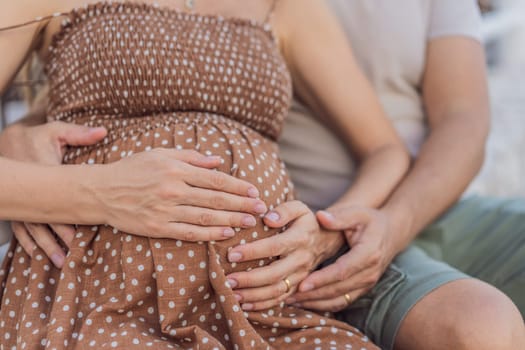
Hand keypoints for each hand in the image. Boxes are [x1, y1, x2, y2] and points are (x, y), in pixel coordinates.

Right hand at [0, 121, 107, 266]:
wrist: (7, 141)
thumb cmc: (36, 137)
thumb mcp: (55, 132)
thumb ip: (79, 134)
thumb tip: (103, 132)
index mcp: (44, 173)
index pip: (59, 200)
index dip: (70, 218)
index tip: (82, 234)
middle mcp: (31, 191)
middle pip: (47, 219)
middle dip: (61, 238)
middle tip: (75, 256)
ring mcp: (21, 201)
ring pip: (33, 228)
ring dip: (46, 246)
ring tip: (61, 262)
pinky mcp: (16, 206)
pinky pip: (21, 228)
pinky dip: (29, 243)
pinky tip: (38, 256)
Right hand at [94, 148, 266, 240]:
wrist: (101, 191)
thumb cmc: (133, 169)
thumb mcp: (161, 154)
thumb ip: (192, 157)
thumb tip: (218, 162)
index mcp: (176, 169)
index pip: (215, 179)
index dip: (238, 187)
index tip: (254, 192)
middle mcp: (173, 189)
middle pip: (215, 200)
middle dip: (242, 205)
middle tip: (261, 209)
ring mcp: (165, 210)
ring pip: (206, 217)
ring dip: (231, 220)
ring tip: (250, 222)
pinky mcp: (157, 227)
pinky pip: (189, 232)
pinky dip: (210, 234)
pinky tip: (226, 234)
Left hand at [224, 200, 344, 310]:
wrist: (327, 240)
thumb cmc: (305, 221)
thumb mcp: (299, 208)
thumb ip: (284, 211)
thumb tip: (268, 219)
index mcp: (300, 238)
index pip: (275, 246)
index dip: (253, 252)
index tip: (231, 254)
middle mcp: (301, 259)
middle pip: (275, 274)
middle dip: (249, 279)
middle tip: (227, 280)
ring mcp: (301, 275)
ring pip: (277, 290)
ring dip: (253, 295)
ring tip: (232, 294)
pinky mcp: (298, 286)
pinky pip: (281, 299)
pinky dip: (262, 304)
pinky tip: (244, 304)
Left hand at [288, 205, 395, 311]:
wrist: (391, 233)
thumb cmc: (371, 220)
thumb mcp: (358, 213)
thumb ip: (339, 216)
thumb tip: (320, 216)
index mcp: (368, 253)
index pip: (342, 271)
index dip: (322, 279)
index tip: (302, 284)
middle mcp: (370, 273)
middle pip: (338, 289)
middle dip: (313, 295)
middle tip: (289, 296)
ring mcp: (367, 284)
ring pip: (339, 299)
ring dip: (315, 303)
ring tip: (292, 301)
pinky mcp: (363, 289)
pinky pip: (342, 302)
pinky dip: (323, 305)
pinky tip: (305, 302)